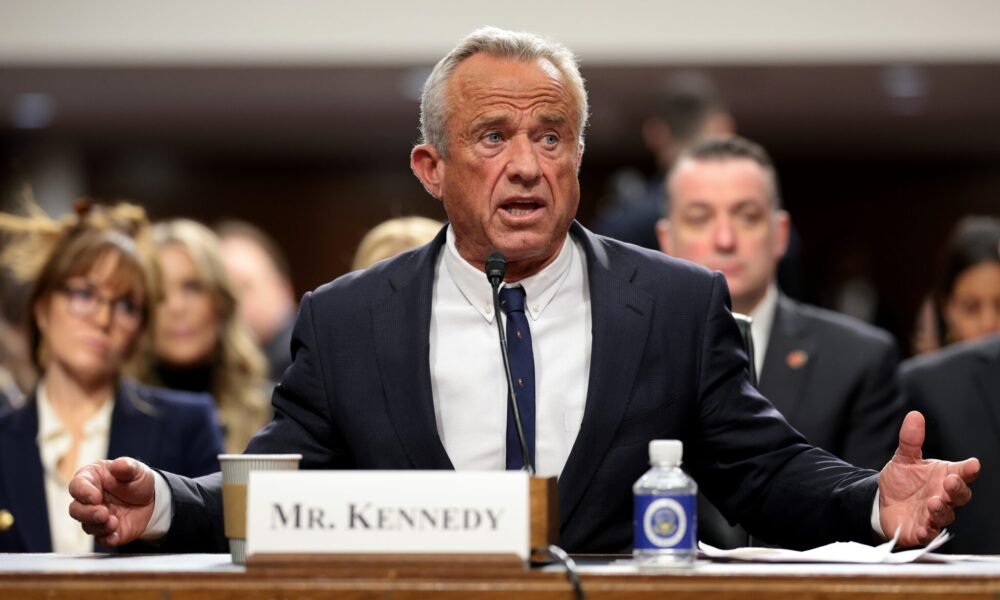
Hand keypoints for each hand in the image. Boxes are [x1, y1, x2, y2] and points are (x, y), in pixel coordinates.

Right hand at [68, 457, 155, 546]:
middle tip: (103, 513)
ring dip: (98, 526)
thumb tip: (118, 465)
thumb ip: (127, 467)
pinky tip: (115, 535)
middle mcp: (88, 500)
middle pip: (76, 509)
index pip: (77, 485)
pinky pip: (101, 539)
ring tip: (113, 523)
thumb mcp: (136, 470)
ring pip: (86, 525)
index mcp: (91, 479)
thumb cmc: (137, 481)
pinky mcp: (105, 532)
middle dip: (87, 513)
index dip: (83, 492)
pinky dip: (107, 538)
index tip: (95, 497)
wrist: (151, 501)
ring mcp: (95, 517)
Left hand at [879, 411, 979, 545]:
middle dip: (957, 489)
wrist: (883, 502)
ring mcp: (933, 515)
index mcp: (944, 476)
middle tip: (950, 482)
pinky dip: (926, 532)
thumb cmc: (902, 481)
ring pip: (945, 515)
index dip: (969, 470)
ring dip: (941, 509)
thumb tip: (914, 415)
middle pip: (960, 495)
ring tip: (934, 502)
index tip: (973, 465)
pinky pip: (927, 534)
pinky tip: (923, 529)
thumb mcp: (903, 458)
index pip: (962, 473)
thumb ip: (910, 440)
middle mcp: (943, 496)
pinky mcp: (920, 531)